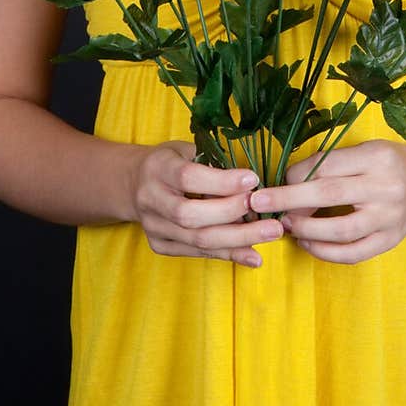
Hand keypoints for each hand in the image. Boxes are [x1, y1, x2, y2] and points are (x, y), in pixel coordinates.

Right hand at [130, 142, 283, 267]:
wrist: (134, 183)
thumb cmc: (172, 162)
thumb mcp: (188, 150)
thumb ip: (213, 164)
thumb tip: (252, 182)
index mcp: (157, 168)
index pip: (188, 177)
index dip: (221, 181)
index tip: (252, 179)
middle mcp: (150, 199)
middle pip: (190, 215)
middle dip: (232, 214)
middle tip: (268, 212)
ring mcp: (153, 226)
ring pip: (197, 239)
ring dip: (238, 239)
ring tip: (271, 234)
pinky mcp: (159, 245)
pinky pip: (197, 253)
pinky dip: (228, 254)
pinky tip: (253, 255)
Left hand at [248, 139, 405, 263]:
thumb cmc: (387, 163)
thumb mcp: (364, 150)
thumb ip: (331, 163)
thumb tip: (287, 182)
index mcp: (376, 157)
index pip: (327, 166)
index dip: (295, 176)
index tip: (272, 181)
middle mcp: (386, 187)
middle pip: (329, 195)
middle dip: (289, 200)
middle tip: (260, 203)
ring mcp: (390, 217)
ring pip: (341, 230)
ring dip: (306, 229)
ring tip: (286, 225)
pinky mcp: (390, 241)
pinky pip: (353, 253)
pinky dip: (325, 252)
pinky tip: (307, 244)